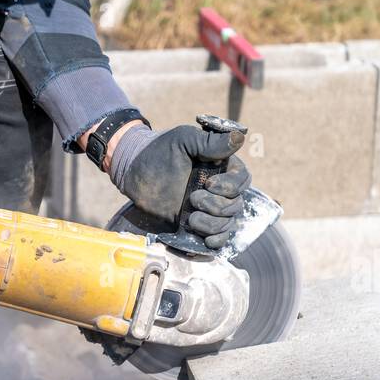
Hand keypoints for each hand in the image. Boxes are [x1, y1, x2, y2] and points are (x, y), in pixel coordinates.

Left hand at [110, 123, 251, 249]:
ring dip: (212, 224)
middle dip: (217, 206)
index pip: (242, 180)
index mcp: (222, 168)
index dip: (231, 186)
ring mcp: (209, 209)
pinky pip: (217, 238)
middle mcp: (220, 189)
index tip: (209, 183)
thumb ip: (211, 142)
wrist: (136, 172)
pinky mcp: (197, 225)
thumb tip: (240, 138)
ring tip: (191, 218)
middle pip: (236, 205)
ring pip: (227, 223)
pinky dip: (216, 241)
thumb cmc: (160, 151)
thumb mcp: (185, 140)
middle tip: (193, 198)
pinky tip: (207, 241)